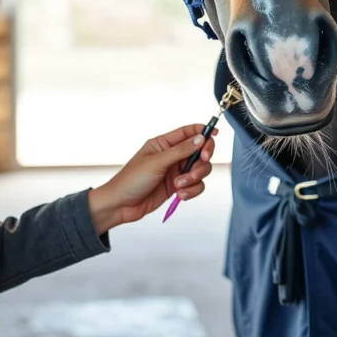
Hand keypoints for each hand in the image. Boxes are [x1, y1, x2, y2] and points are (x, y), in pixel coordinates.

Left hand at [88, 124, 218, 233]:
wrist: (121, 205)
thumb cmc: (131, 180)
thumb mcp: (156, 162)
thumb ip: (180, 151)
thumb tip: (200, 138)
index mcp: (164, 144)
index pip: (188, 132)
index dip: (203, 131)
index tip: (215, 134)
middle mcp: (172, 156)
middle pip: (200, 152)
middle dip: (202, 159)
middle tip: (201, 162)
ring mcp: (176, 172)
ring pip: (200, 170)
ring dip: (194, 179)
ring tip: (180, 186)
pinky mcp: (178, 187)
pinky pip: (196, 186)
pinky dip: (191, 191)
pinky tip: (180, 195)